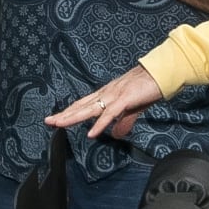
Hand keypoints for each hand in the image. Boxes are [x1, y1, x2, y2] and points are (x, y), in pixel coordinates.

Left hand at [46, 65, 165, 141]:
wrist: (161, 73)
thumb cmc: (147, 88)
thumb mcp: (133, 108)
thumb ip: (123, 122)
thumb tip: (116, 135)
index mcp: (107, 95)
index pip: (83, 104)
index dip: (69, 112)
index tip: (56, 119)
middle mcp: (106, 94)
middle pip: (81, 106)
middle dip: (64, 114)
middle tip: (48, 121)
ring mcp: (114, 95)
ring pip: (89, 109)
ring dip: (73, 117)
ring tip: (59, 124)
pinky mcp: (125, 99)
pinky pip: (109, 114)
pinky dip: (99, 125)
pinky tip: (91, 134)